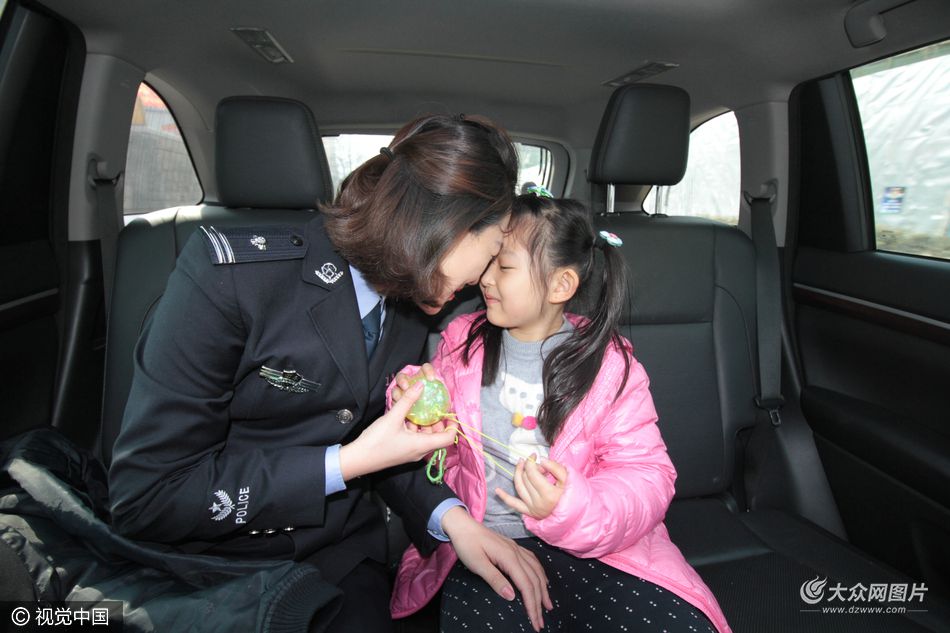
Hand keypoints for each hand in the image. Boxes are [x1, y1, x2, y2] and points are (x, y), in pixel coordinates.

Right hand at [339, 379, 456, 479]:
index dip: (452, 425)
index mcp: (422, 445)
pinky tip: (406, 416)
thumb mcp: (393, 417)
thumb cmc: (377, 441)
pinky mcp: (402, 451)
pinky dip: (414, 427)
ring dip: (424, 423)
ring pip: (425, 436)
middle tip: (433, 405)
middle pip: (437, 437)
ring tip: (419, 408)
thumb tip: (421, 385)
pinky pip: (415, 438)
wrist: (357, 459)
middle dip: (437, 421)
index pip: (447, 438)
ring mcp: (411, 452)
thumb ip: (408, 400)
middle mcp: (420, 451)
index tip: (450, 411)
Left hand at [442, 507, 552, 631]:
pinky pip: (533, 561)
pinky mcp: (513, 547)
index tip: (535, 621)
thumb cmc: (466, 544)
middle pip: (534, 580)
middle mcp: (517, 552)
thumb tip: (512, 596)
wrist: (462, 525)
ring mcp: (516, 548)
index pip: (526, 585)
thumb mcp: (477, 564)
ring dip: (543, 589)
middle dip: (539, 602)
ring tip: (547, 605)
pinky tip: (541, 580)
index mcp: (509, 557)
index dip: (532, 604)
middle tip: (541, 622)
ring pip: (536, 570)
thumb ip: (495, 579)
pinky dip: (540, 573)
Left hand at [496, 457, 566, 519]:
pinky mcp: (529, 513)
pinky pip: (514, 504)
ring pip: (519, 487)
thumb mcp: (568, 479)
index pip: (532, 473)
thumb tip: (541, 460)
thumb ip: (555, 467)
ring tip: (520, 463)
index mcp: (549, 494)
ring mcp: (532, 508)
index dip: (532, 462)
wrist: (575, 513)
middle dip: (529, 467)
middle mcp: (538, 503)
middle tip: (535, 462)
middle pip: (526, 479)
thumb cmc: (572, 494)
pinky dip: (505, 497)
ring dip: (518, 474)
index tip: (535, 456)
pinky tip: (497, 491)